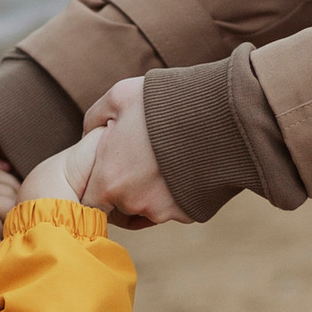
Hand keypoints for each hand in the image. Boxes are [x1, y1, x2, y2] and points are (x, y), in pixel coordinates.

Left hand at [81, 75, 189, 226]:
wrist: (221, 113)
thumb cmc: (164, 102)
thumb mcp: (119, 98)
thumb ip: (95, 119)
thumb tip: (90, 134)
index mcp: (109, 180)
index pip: (90, 200)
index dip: (98, 184)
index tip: (109, 168)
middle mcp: (133, 203)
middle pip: (122, 204)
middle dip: (128, 184)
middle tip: (143, 157)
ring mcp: (164, 212)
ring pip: (150, 205)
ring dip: (154, 188)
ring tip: (169, 156)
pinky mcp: (189, 213)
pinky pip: (177, 205)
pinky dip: (179, 190)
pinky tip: (188, 164)